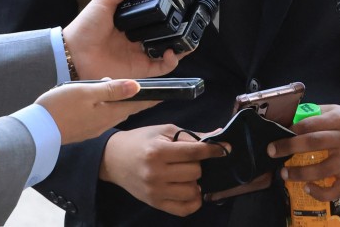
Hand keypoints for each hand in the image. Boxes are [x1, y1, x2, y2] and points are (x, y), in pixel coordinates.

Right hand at [36, 79, 157, 144]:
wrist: (35, 131)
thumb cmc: (59, 108)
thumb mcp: (87, 91)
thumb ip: (112, 89)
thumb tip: (138, 85)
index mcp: (110, 112)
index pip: (138, 104)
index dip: (152, 98)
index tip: (166, 93)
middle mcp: (105, 122)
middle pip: (127, 108)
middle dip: (138, 99)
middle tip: (151, 90)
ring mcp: (93, 127)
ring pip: (114, 111)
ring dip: (122, 102)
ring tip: (127, 91)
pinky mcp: (83, 128)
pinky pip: (101, 115)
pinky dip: (107, 106)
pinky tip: (101, 100)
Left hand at [63, 0, 181, 78]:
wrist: (73, 54)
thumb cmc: (85, 27)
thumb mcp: (105, 0)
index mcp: (130, 23)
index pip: (154, 17)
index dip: (168, 13)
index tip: (179, 6)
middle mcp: (138, 39)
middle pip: (164, 35)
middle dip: (178, 31)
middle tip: (187, 23)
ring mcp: (140, 55)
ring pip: (167, 52)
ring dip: (179, 47)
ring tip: (186, 39)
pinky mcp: (139, 70)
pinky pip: (161, 68)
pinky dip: (171, 62)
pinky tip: (171, 53)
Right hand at [99, 124, 225, 216]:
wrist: (113, 158)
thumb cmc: (141, 140)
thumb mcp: (164, 130)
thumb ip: (191, 135)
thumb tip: (218, 136)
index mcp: (158, 151)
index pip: (194, 153)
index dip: (213, 150)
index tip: (225, 149)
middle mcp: (156, 173)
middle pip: (195, 172)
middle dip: (198, 164)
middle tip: (190, 160)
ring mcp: (155, 191)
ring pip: (192, 190)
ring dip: (195, 182)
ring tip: (187, 174)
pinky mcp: (155, 203)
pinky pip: (184, 209)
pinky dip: (193, 201)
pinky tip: (191, 191)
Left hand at [266, 104, 339, 200]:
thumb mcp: (333, 109)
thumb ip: (313, 114)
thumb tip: (288, 122)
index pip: (311, 124)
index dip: (293, 130)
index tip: (279, 134)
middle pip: (314, 143)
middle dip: (289, 147)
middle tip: (272, 151)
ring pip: (323, 170)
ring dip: (300, 173)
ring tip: (284, 173)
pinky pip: (337, 190)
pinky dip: (321, 193)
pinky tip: (307, 188)